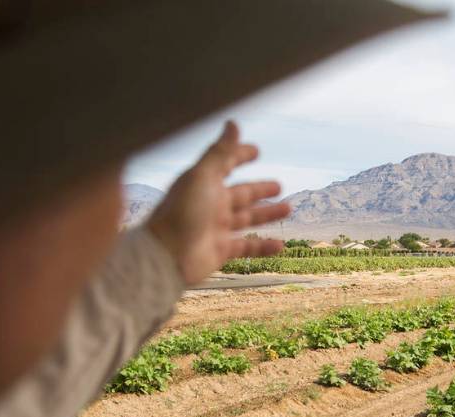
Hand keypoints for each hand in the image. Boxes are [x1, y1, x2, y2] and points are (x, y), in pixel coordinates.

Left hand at [146, 121, 289, 284]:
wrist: (166, 255)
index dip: (239, 156)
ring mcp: (216, 228)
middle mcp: (211, 204)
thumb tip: (233, 123)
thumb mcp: (202, 177)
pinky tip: (280, 245)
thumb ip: (220, 152)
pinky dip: (263, 246)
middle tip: (279, 185)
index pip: (225, 164)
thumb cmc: (181, 211)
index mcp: (204, 183)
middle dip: (259, 189)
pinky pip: (247, 247)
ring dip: (267, 213)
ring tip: (288, 208)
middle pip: (240, 194)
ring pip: (247, 219)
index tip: (256, 151)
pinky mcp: (220, 251)